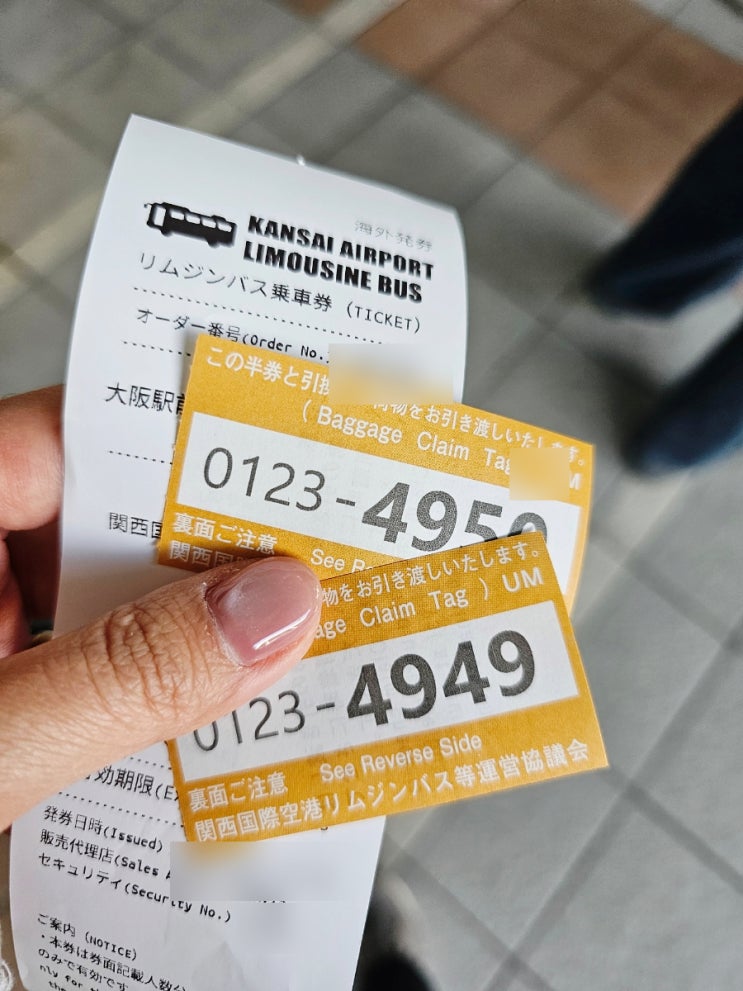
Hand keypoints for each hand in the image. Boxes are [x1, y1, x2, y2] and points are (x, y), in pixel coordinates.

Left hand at [0, 387, 321, 829]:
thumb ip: (120, 681)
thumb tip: (272, 609)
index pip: (69, 440)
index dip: (184, 444)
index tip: (291, 465)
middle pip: (106, 526)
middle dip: (210, 557)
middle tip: (316, 572)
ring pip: (108, 606)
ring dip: (190, 636)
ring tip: (284, 650)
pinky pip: (93, 672)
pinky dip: (150, 694)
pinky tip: (209, 721)